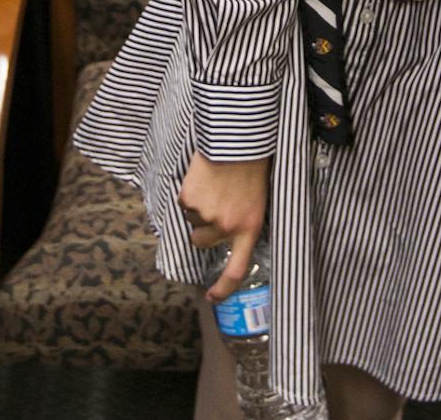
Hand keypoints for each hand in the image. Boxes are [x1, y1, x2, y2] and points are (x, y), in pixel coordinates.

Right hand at [180, 153, 270, 300]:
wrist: (239, 141)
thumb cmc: (252, 167)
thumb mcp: (258, 201)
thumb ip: (243, 222)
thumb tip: (226, 235)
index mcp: (250, 228)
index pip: (236, 270)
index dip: (223, 289)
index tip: (211, 298)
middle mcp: (227, 227)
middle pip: (202, 241)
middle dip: (202, 227)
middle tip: (213, 203)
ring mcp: (206, 215)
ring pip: (191, 220)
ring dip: (196, 207)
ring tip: (213, 184)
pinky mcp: (190, 200)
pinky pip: (183, 203)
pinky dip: (189, 191)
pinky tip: (203, 177)